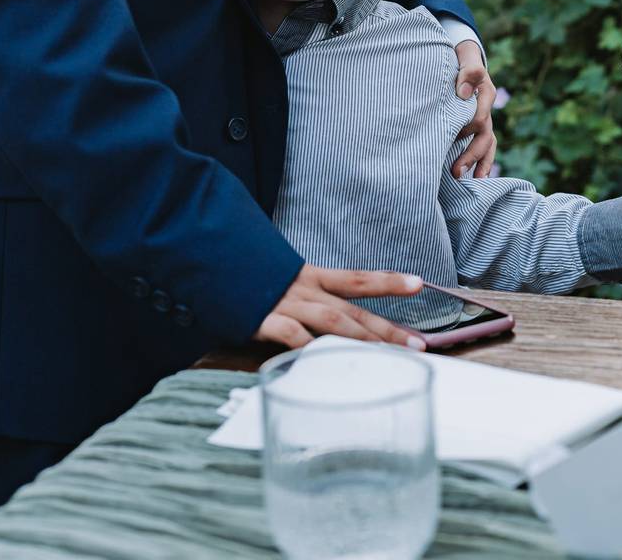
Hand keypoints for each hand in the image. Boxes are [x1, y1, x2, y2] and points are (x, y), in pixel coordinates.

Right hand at [254, 265, 426, 349]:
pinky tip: (328, 364)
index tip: (420, 284)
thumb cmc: (239, 275)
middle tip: (420, 345)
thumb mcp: (276, 281)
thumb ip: (298, 300)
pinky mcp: (263, 318)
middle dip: (389, 328)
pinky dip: (311, 350)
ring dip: (365, 341)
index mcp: (308, 277)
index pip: (357, 279)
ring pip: (334, 322)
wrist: (202, 256)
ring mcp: (285, 303)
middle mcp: (303, 289)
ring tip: (391, 357)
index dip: (389, 281)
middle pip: (354, 309)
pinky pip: (293, 337)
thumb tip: (321, 324)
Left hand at [452, 40, 496, 178]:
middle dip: (471, 156)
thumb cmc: (460, 58)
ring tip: (470, 182)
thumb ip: (468, 71)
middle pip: (483, 137)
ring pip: (486, 145)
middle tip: (456, 172)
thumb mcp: (465, 57)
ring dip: (478, 164)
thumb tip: (462, 94)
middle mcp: (485, 110)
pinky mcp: (475, 127)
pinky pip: (482, 147)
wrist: (462, 58)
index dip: (466, 129)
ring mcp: (482, 120)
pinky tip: (472, 178)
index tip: (451, 138)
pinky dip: (479, 163)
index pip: (479, 117)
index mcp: (484, 94)